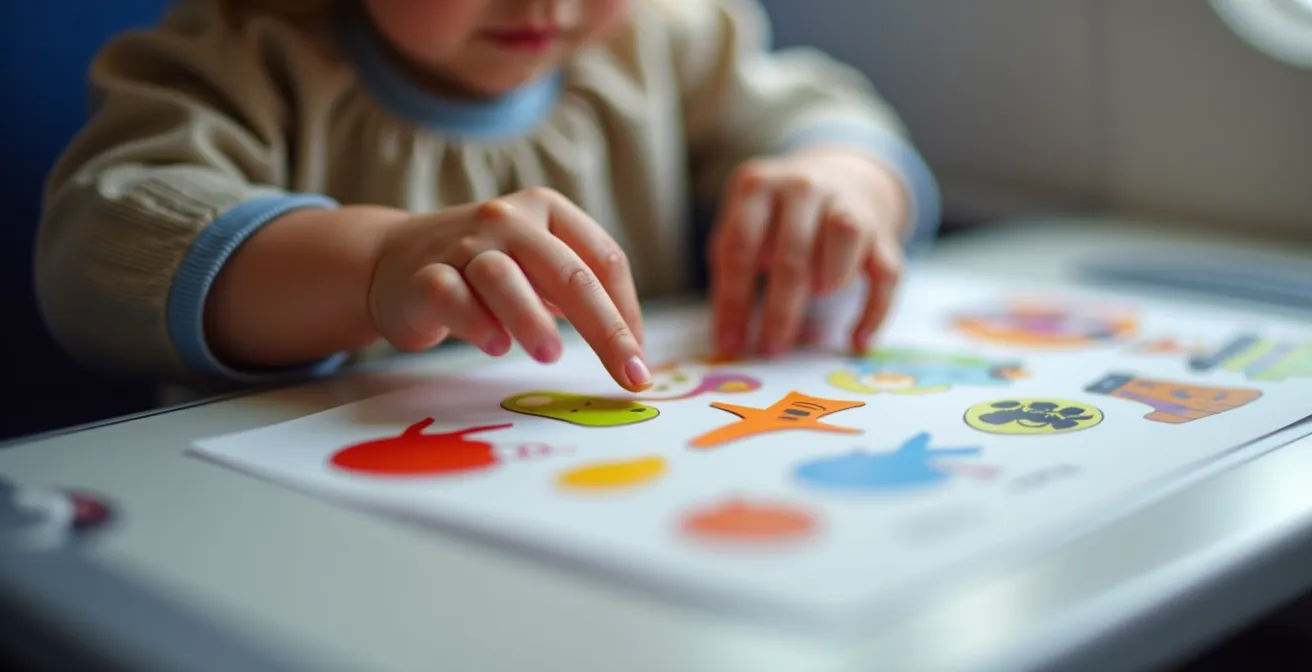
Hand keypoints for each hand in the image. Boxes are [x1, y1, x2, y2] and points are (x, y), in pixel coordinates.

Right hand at [367, 188, 650, 391]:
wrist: (392, 260)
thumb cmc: (484, 270)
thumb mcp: (538, 267)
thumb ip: (579, 294)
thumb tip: (633, 349)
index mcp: (546, 211)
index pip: (604, 259)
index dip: (628, 313)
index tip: (638, 360)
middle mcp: (507, 220)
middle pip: (570, 273)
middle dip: (607, 330)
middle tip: (629, 375)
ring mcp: (462, 245)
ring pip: (506, 278)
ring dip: (533, 320)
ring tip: (552, 356)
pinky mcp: (424, 276)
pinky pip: (454, 298)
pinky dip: (477, 323)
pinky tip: (495, 345)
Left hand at [708, 148, 909, 358]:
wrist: (834, 175)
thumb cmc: (775, 219)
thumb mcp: (742, 228)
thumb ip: (731, 273)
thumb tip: (730, 341)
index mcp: (757, 188)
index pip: (739, 249)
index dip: (733, 302)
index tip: (729, 345)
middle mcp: (803, 189)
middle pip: (792, 254)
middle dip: (780, 311)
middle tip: (770, 350)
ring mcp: (845, 204)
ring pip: (846, 237)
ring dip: (831, 278)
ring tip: (818, 298)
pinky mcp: (880, 231)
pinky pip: (886, 272)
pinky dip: (875, 310)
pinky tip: (856, 340)